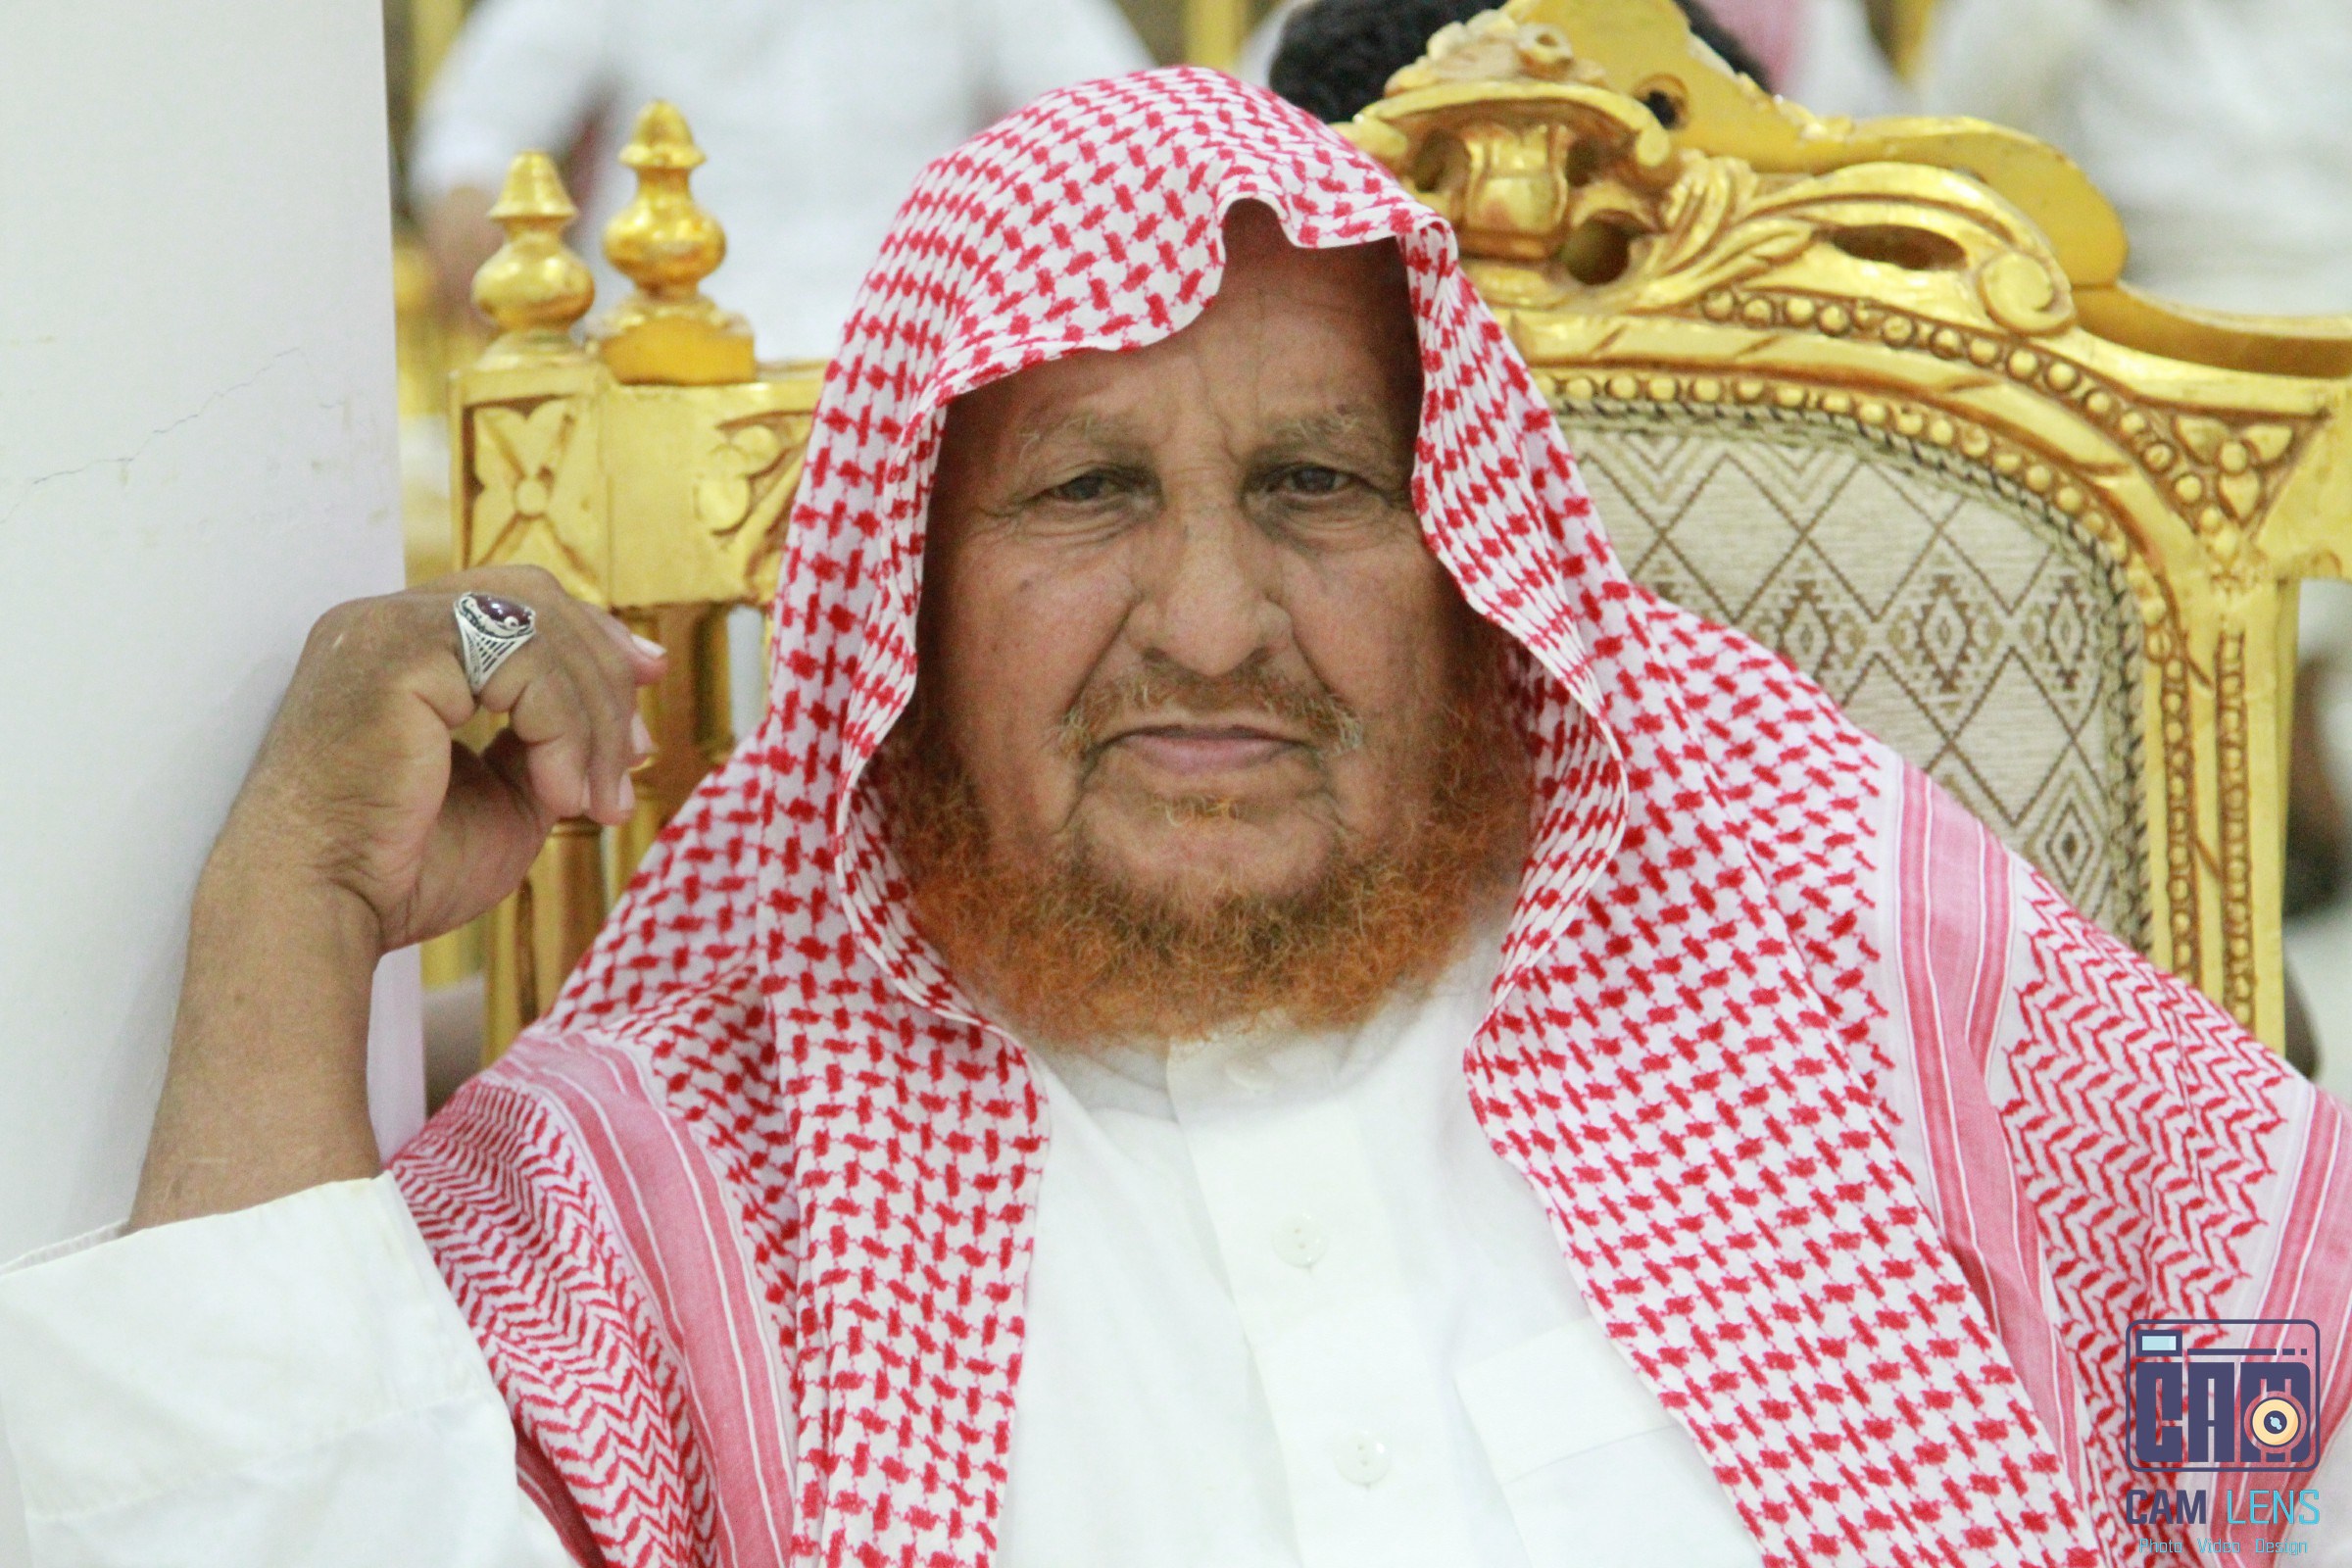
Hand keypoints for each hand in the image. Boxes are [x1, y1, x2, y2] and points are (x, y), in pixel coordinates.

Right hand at [210, 565, 665, 954]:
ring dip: (591, 720)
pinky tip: (559, 795)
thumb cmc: (402, 869)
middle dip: (605, 672)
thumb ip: (549, 743)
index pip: (514, 598)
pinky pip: (525, 666)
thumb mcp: (504, 795)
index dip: (591, 631)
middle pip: (537, 599)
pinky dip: (564, 729)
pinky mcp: (398, 657)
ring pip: (540, 632)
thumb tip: (623, 721)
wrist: (324, 909)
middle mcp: (384, 621)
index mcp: (400, 646)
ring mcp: (386, 630)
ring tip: (595, 803)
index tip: (647, 677)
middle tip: (634, 756)